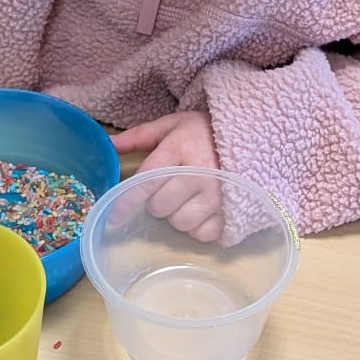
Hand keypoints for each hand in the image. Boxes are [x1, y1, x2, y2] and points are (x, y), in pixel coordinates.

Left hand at [110, 109, 222, 241]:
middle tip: (168, 190)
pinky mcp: (232, 212)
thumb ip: (138, 137)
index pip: (144, 182)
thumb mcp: (172, 125)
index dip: (126, 202)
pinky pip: (203, 234)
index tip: (114, 215)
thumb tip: (108, 145)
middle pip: (159, 207)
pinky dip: (199, 227)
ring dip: (177, 215)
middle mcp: (198, 173)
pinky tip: (202, 211)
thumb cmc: (204, 132)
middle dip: (157, 202)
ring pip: (180, 223)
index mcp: (179, 149)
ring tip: (187, 199)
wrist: (251, 133)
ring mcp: (218, 195)